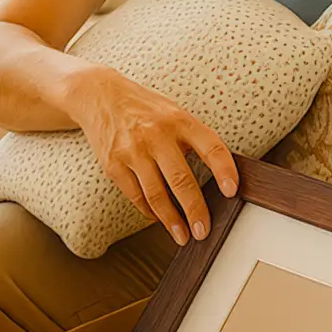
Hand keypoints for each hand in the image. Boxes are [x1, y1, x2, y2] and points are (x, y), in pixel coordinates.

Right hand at [68, 65, 238, 244]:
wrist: (99, 96)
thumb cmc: (145, 109)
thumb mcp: (174, 113)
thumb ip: (192, 139)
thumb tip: (217, 178)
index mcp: (179, 120)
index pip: (210, 146)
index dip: (224, 169)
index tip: (232, 191)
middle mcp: (156, 134)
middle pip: (181, 180)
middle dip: (195, 211)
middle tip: (203, 231)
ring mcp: (132, 150)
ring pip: (156, 194)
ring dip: (171, 220)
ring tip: (182, 235)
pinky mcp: (113, 163)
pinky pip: (135, 195)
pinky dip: (149, 211)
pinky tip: (157, 218)